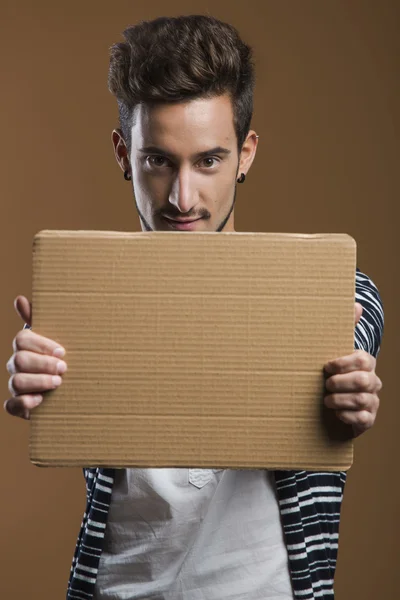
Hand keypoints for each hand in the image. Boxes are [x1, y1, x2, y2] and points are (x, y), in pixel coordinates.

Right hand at [3, 296, 66, 419]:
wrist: (66, 385)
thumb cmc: (58, 356)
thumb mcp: (54, 337)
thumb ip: (38, 319)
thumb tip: (19, 299)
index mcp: (24, 346)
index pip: (22, 340)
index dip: (42, 345)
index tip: (62, 351)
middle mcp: (16, 364)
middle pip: (20, 361)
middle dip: (43, 364)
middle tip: (64, 368)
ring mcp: (15, 385)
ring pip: (17, 382)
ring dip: (39, 382)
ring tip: (58, 382)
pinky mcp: (17, 405)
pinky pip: (11, 405)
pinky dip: (24, 403)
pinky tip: (40, 400)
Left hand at [323, 302, 381, 436]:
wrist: (335, 401)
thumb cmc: (333, 373)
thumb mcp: (335, 350)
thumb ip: (344, 328)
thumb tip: (356, 305)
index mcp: (365, 363)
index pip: (362, 359)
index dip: (343, 363)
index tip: (326, 366)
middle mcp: (372, 382)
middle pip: (363, 380)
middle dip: (340, 383)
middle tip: (325, 385)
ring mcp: (372, 401)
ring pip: (361, 400)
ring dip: (339, 400)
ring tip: (326, 400)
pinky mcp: (368, 419)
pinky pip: (362, 419)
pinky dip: (347, 416)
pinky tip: (336, 413)